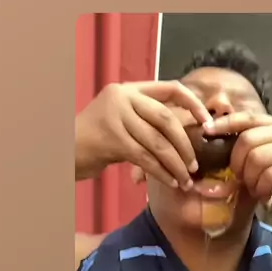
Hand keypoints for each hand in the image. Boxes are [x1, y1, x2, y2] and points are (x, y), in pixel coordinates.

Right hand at [75, 81, 212, 188]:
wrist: (64, 150)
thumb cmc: (97, 139)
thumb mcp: (122, 120)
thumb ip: (148, 120)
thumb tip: (188, 132)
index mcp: (130, 89)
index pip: (171, 88)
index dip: (193, 104)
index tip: (208, 122)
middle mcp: (123, 97)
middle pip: (166, 119)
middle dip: (185, 144)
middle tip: (194, 164)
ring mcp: (116, 117)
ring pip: (158, 142)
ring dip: (176, 163)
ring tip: (185, 179)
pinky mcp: (113, 139)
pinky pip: (146, 158)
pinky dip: (161, 172)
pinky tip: (170, 181)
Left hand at [204, 112, 271, 202]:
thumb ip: (260, 144)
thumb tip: (228, 153)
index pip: (246, 117)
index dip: (223, 123)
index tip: (206, 131)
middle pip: (246, 141)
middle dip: (237, 162)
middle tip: (240, 178)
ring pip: (255, 159)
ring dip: (250, 179)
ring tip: (255, 189)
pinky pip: (268, 176)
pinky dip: (262, 189)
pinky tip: (266, 196)